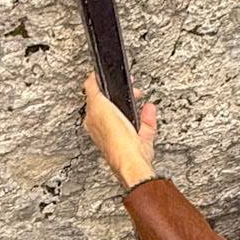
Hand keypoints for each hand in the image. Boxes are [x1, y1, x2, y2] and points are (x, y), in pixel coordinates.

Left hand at [83, 73, 156, 188]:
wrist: (134, 162)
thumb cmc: (115, 139)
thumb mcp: (98, 106)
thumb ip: (92, 89)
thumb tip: (91, 77)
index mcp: (93, 122)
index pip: (94, 99)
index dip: (104, 86)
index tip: (113, 78)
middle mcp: (106, 130)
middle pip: (113, 107)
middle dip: (122, 95)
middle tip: (131, 89)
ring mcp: (123, 136)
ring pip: (130, 116)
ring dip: (135, 105)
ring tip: (139, 98)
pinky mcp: (138, 142)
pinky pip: (144, 126)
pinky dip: (148, 116)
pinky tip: (149, 110)